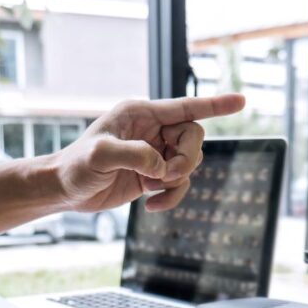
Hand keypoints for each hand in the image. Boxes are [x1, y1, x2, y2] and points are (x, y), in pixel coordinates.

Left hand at [55, 94, 245, 212]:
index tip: (242, 101)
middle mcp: (151, 128)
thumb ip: (134, 154)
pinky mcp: (153, 174)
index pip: (186, 107)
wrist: (64, 190)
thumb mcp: (100, 155)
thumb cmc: (75, 166)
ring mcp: (154, 151)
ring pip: (190, 162)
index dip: (216, 105)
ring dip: (177, 180)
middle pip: (194, 138)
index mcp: (141, 113)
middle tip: (164, 175)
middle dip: (186, 159)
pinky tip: (151, 206)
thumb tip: (161, 165)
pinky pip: (180, 183)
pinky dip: (172, 196)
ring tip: (151, 190)